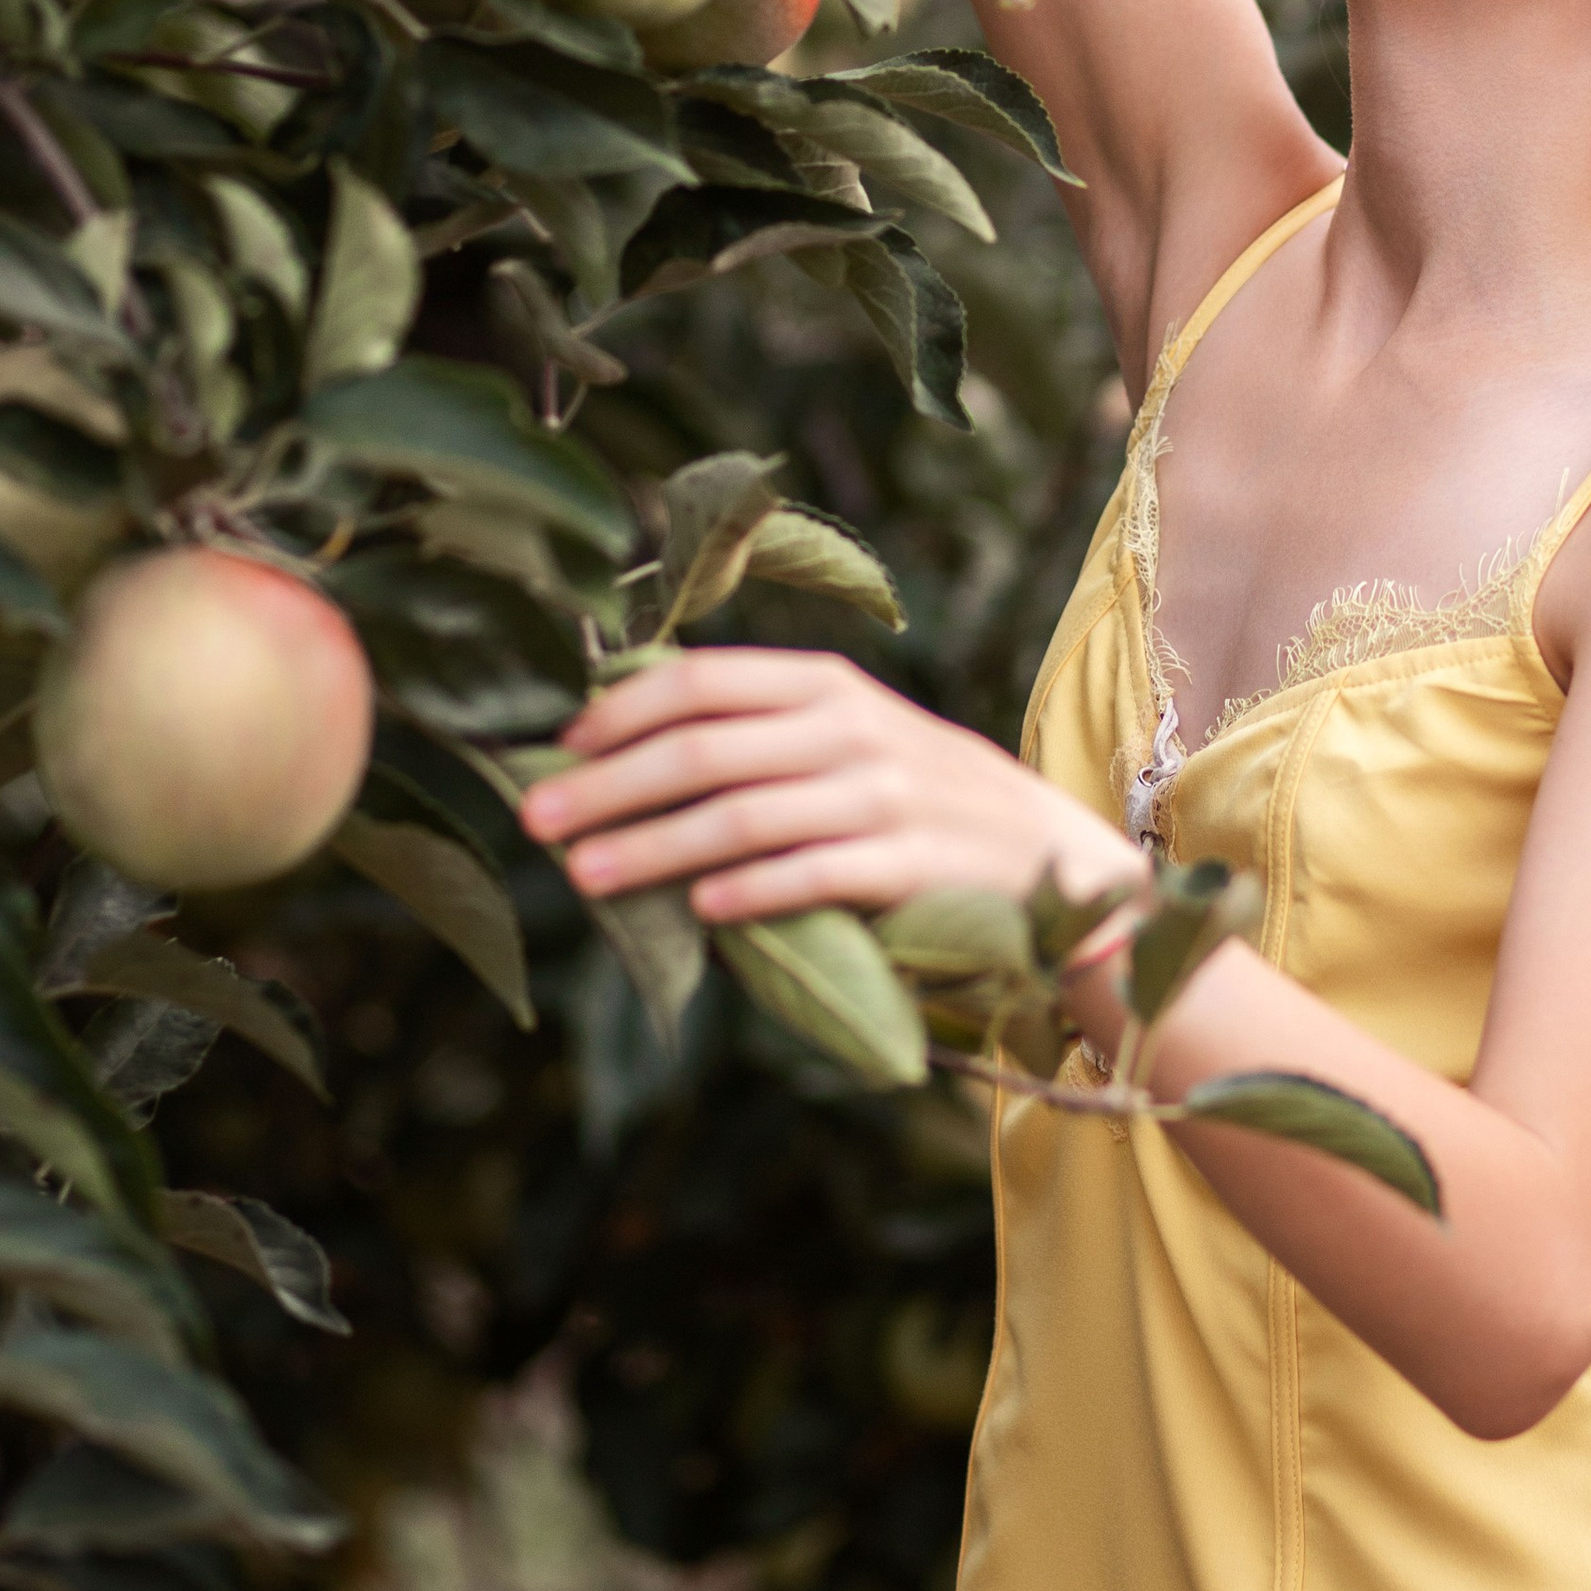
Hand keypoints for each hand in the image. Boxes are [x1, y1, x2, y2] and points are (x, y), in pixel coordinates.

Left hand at [518, 643, 1147, 927]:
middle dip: (610, 783)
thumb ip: (763, 738)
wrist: (1054, 858)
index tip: (556, 745)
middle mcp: (853, 729)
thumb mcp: (852, 740)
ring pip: (744, 815)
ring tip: (585, 874)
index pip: (704, 680)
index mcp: (826, 687)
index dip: (622, 710)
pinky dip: (753, 889)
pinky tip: (701, 910)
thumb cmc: (919, 803)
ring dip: (653, 845)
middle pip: (706, 748)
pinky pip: (815, 873)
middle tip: (536, 816)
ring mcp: (886, 797)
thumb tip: (627, 756)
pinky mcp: (913, 866)